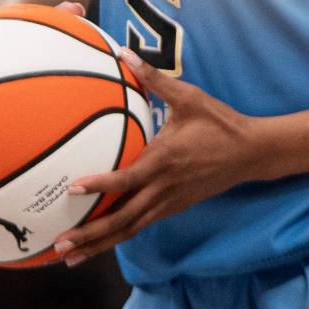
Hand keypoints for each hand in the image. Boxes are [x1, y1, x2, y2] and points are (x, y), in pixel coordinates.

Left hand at [53, 47, 258, 266]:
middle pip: (122, 219)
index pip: (126, 179)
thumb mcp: (189, 96)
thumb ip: (154, 78)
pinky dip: (118, 236)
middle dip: (90, 235)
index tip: (72, 189)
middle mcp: (164, 188)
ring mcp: (170, 203)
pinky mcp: (175, 208)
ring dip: (99, 244)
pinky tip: (101, 241)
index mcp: (164, 160)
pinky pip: (141, 225)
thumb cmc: (218, 122)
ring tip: (69, 255)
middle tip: (58, 245)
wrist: (250, 152)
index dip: (99, 186)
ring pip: (130, 229)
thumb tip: (124, 53)